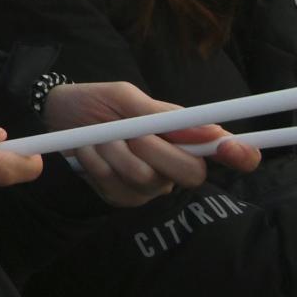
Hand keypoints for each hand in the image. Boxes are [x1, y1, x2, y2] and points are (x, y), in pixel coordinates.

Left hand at [45, 82, 257, 207]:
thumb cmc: (96, 102)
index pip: (228, 152)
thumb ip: (162, 115)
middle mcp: (174, 167)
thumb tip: (210, 128)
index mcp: (186, 137)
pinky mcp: (122, 198)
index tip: (232, 149)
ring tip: (100, 136)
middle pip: (190, 174)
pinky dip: (96, 163)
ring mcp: (149, 186)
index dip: (241, 154)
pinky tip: (88, 150)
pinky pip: (115, 186)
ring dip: (115, 151)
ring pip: (146, 178)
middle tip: (130, 132)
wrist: (55, 115)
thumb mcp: (126, 98)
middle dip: (155, 149)